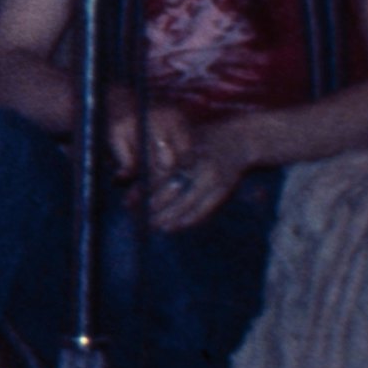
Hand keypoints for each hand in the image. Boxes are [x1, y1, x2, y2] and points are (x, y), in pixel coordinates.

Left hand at [140, 107, 259, 235]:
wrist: (240, 140)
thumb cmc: (202, 141)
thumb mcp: (179, 144)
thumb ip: (156, 161)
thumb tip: (128, 181)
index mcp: (183, 151)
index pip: (158, 175)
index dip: (142, 191)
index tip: (128, 204)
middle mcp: (198, 163)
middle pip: (171, 191)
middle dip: (154, 207)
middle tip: (140, 220)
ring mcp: (213, 177)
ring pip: (188, 202)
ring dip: (171, 217)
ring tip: (156, 227)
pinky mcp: (225, 188)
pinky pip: (206, 208)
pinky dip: (191, 219)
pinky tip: (178, 226)